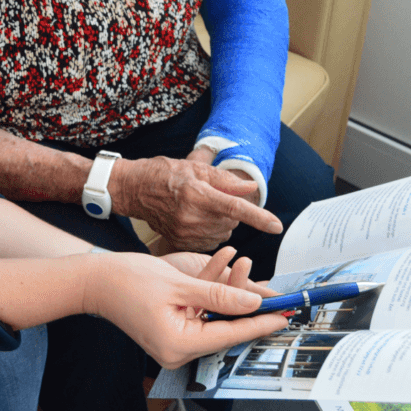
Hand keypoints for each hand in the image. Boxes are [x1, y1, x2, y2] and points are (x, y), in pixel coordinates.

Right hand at [84, 247, 289, 369]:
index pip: (229, 334)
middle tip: (277, 295)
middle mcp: (177, 351)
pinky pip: (200, 314)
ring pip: (214, 319)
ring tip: (246, 265)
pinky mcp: (171, 331)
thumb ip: (217, 295)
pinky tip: (224, 266)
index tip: (284, 314)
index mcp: (178, 345)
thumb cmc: (127, 280)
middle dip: (247, 306)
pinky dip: (211, 293)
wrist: (94, 280)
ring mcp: (174, 343)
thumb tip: (252, 303)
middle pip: (224, 328)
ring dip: (228, 293)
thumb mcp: (179, 285)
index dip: (260, 323)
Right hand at [116, 152, 281, 252]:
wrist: (134, 189)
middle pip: (231, 222)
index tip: (276, 226)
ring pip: (222, 234)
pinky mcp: (180, 242)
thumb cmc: (164, 173)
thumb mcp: (195, 168)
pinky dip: (209, 233)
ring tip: (201, 209)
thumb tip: (251, 188)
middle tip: (212, 198)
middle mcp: (192, 216)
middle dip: (231, 212)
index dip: (259, 218)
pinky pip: (208, 242)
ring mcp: (185, 232)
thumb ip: (226, 180)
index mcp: (198, 194)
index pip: (236, 208)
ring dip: (220, 223)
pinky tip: (195, 221)